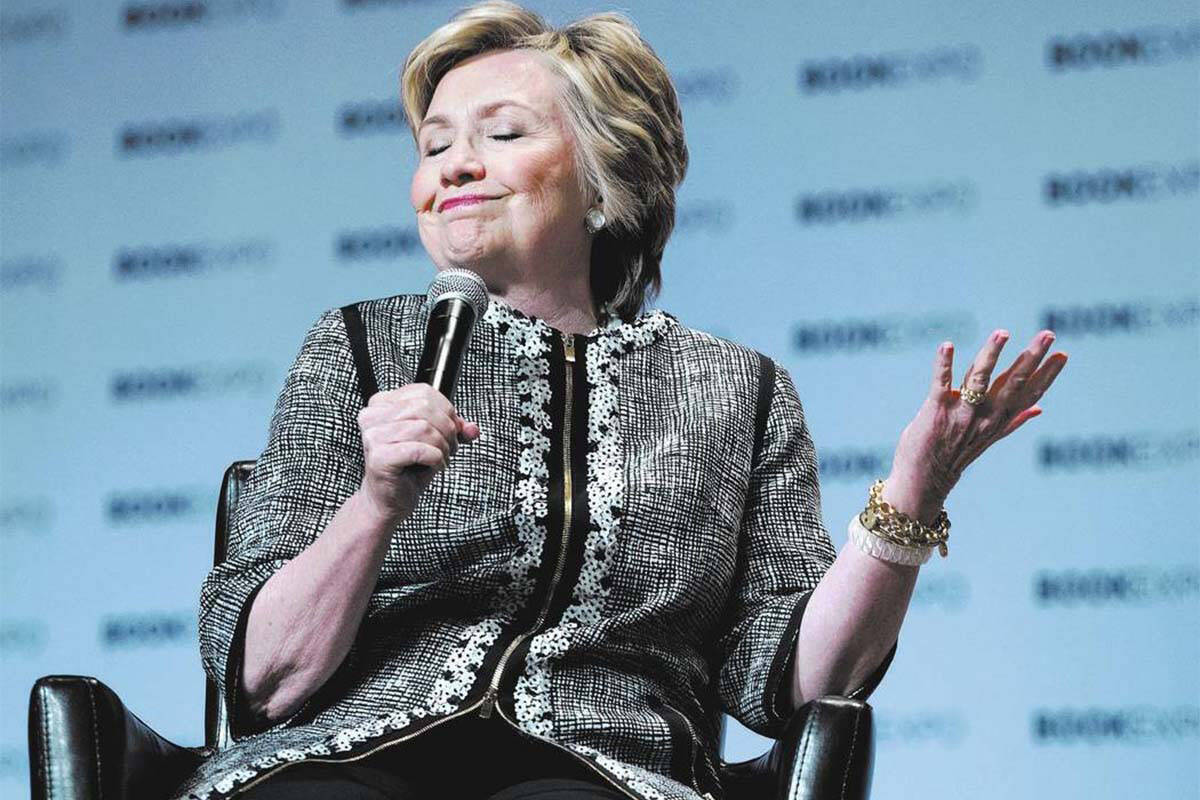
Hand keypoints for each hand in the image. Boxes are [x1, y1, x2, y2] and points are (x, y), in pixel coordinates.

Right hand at [357, 384, 480, 521]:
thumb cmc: (408, 467)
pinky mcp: (379, 457)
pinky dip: (435, 459)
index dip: (446, 410)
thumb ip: (454, 429)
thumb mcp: (435, 440)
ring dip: (442, 446)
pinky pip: (420, 450)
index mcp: (382, 403)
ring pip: (424, 428)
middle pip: (425, 407)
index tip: (452, 428)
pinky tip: (434, 466)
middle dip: (447, 429)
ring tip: (441, 458)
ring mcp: (373, 436)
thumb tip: (471, 428)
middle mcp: (372, 416)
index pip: (423, 392)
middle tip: (449, 447)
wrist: (388, 499)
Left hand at [883, 329, 1068, 523]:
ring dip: (991, 355)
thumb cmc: (954, 454)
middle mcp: (985, 417)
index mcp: (1000, 420)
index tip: (1063, 354)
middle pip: (1013, 383)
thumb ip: (1014, 420)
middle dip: (1031, 357)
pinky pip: (940, 384)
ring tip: (1003, 333)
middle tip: (1048, 334)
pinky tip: (947, 345)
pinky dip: (944, 364)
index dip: (1048, 375)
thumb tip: (1041, 409)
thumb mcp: (990, 437)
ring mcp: (961, 413)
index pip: (1030, 395)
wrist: (923, 481)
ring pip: (980, 379)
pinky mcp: (935, 411)